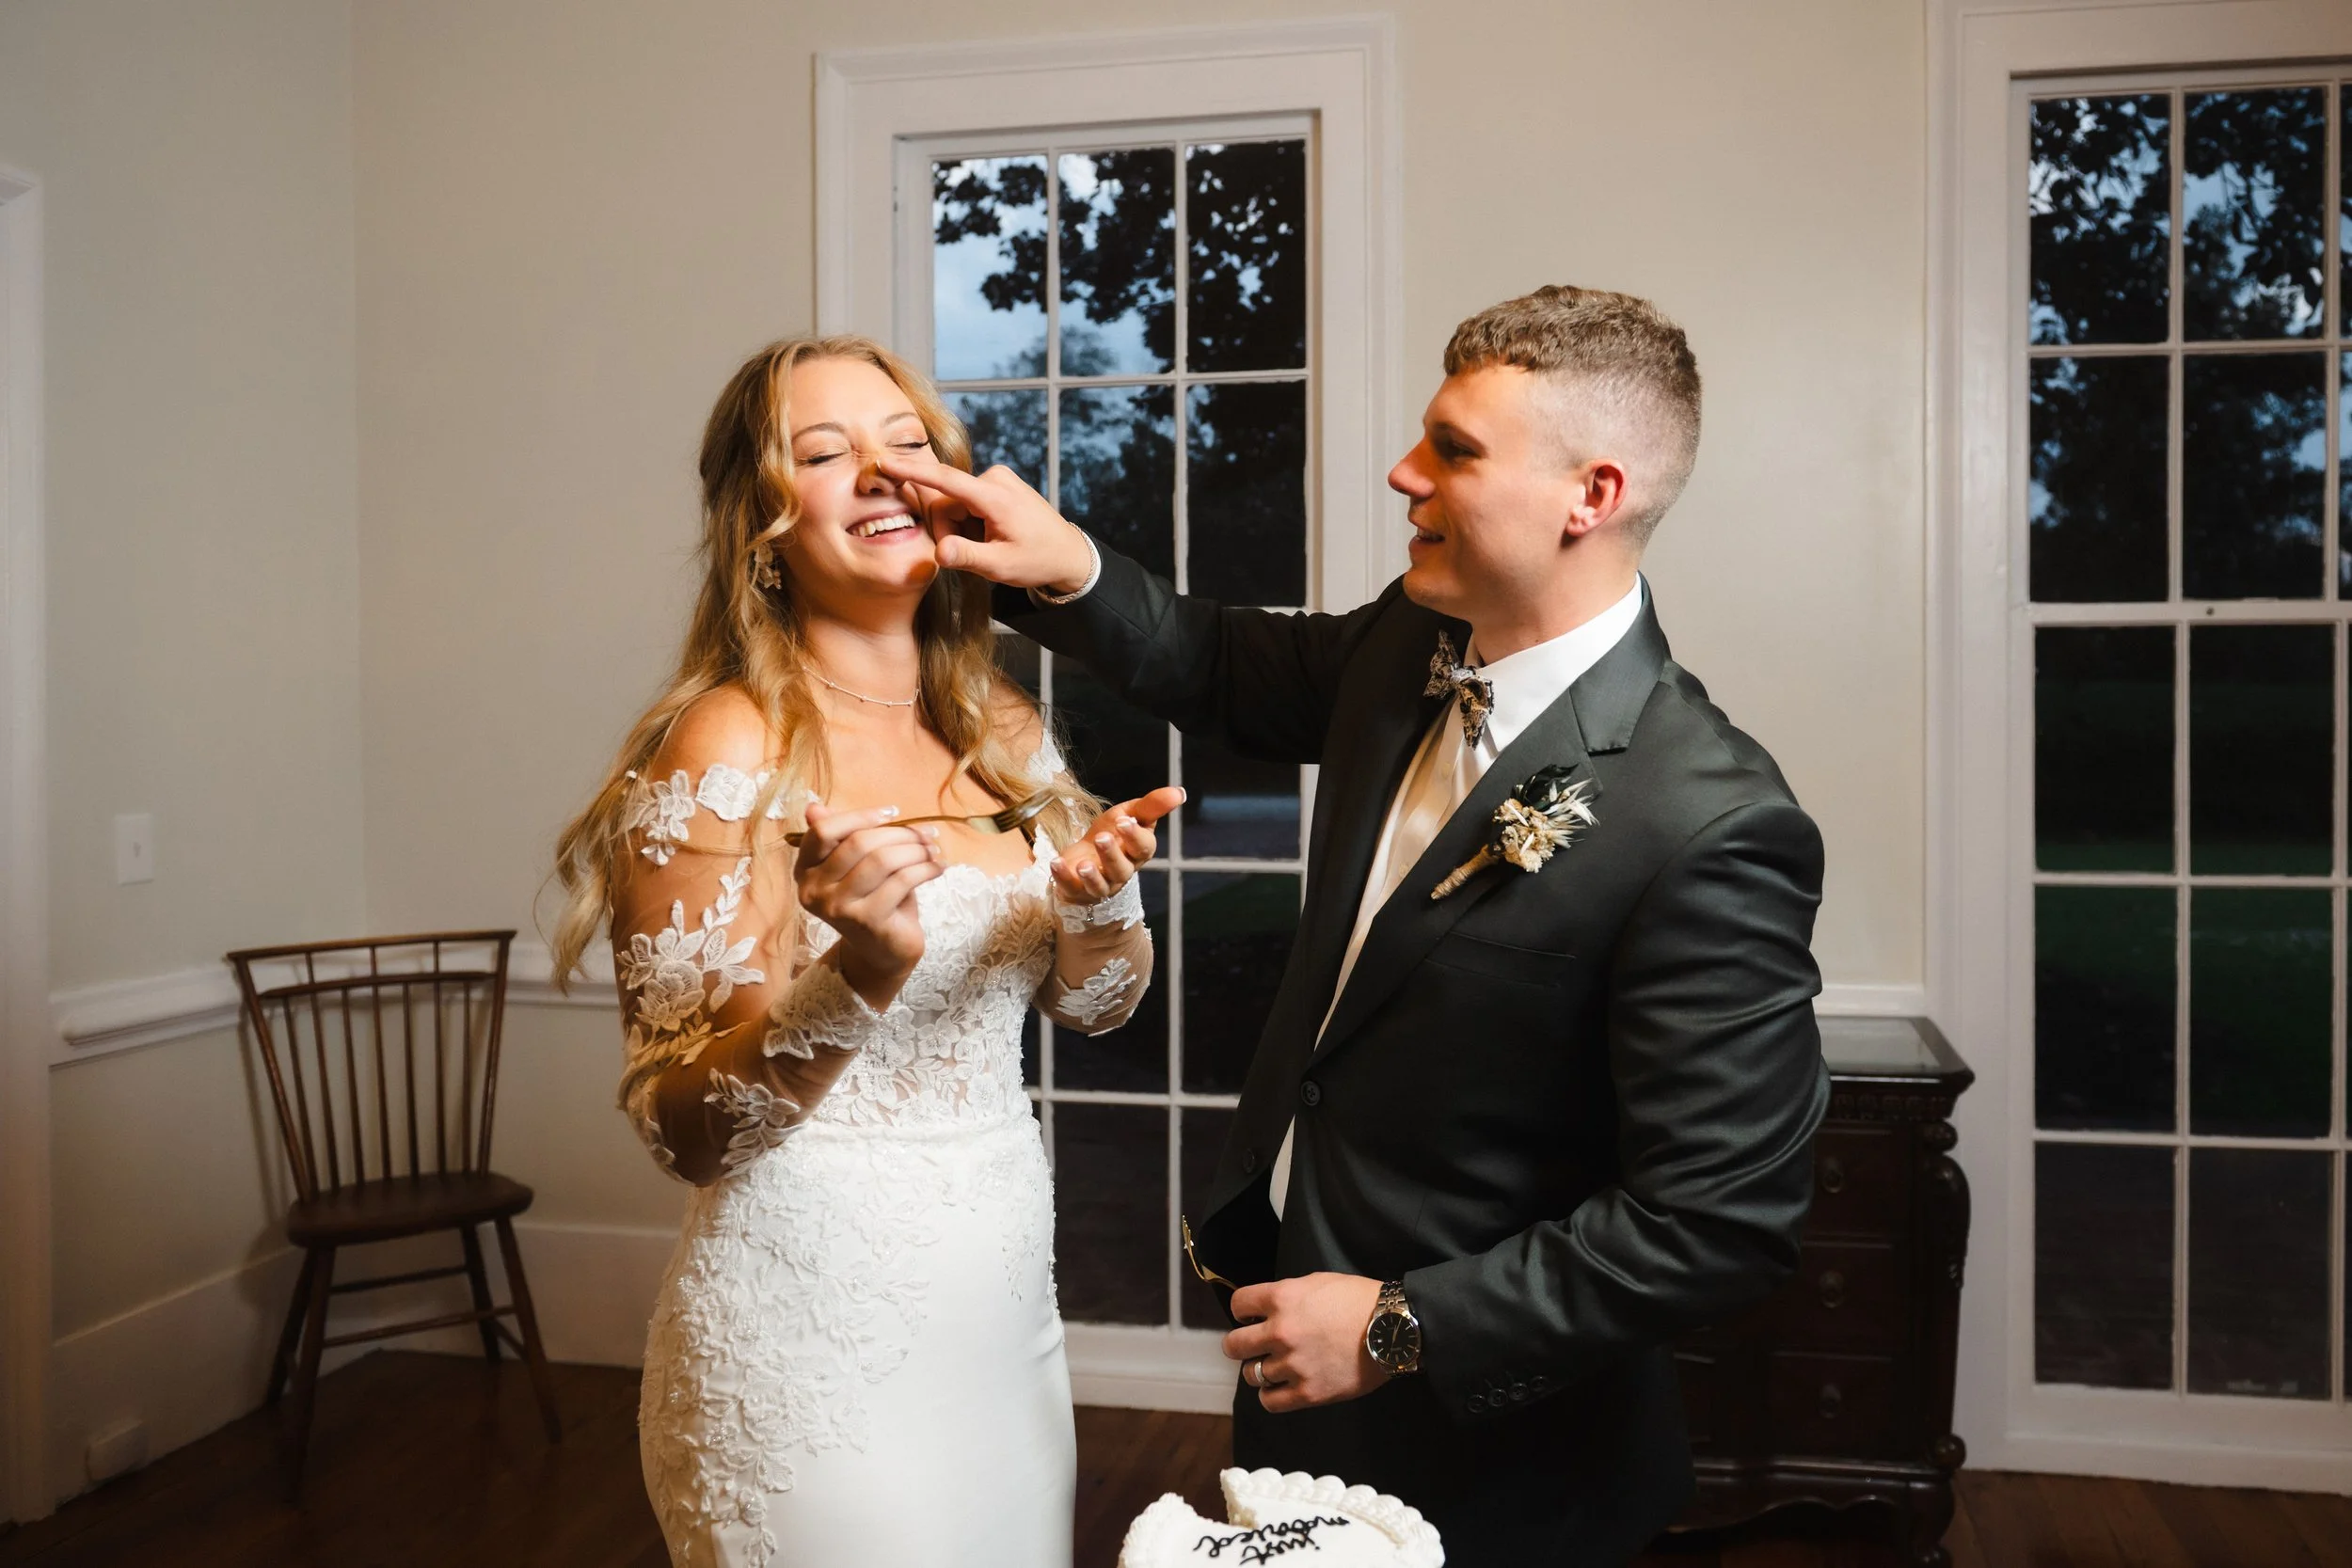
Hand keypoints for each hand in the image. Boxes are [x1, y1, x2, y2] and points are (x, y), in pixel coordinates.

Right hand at [793, 802, 944, 1007]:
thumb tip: (813, 806)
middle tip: (927, 833)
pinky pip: (901, 881)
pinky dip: (926, 869)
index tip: (892, 813)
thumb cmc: (872, 900)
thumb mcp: (855, 866)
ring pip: (882, 860)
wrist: (883, 951)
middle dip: (899, 833)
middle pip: (858, 843)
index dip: (859, 816)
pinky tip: (939, 867)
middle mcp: (813, 891)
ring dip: (916, 850)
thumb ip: (839, 837)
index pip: (823, 831)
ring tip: (934, 849)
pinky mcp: (866, 921)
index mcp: (804, 871)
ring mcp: (838, 908)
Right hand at [876, 452, 1094, 593]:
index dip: (911, 471)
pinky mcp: (996, 484)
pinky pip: (966, 503)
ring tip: (988, 546)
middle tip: (975, 555)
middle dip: (949, 532)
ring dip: (961, 529)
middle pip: (945, 503)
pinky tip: (990, 536)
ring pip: (954, 505)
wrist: (1068, 553)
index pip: (945, 480)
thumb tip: (939, 552)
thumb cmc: (1037, 560)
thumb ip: (967, 557)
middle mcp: (994, 479)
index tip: (884, 462)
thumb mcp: (1001, 567)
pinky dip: (970, 523)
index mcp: (995, 497)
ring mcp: (997, 479)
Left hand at [1051, 786, 1184, 903]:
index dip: (1135, 835)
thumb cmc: (1112, 835)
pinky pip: (1071, 886)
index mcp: (1137, 852)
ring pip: (1100, 884)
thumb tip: (1179, 792)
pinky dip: (1063, 877)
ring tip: (1083, 864)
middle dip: (1112, 854)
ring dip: (1092, 875)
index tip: (1124, 821)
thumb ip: (1152, 805)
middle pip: (1121, 868)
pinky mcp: (1077, 890)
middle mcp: (1121, 871)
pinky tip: (1056, 863)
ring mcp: (1099, 883)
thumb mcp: (1130, 815)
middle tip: (1102, 837)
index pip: (1143, 847)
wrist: (1084, 859)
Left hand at [1222, 1273, 1386, 1412]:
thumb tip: (1264, 1310)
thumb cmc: (1358, 1300)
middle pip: (1234, 1345)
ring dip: (1260, 1370)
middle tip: (1254, 1346)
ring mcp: (1293, 1365)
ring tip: (1275, 1366)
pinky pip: (1269, 1402)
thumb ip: (1286, 1296)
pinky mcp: (1307, 1393)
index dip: (1243, 1311)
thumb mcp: (1316, 1283)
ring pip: (1252, 1375)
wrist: (1393, 1329)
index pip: (1238, 1305)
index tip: (1251, 1317)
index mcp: (1281, 1299)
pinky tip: (1280, 1387)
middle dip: (1240, 1344)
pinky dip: (1270, 1395)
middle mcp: (1281, 1333)